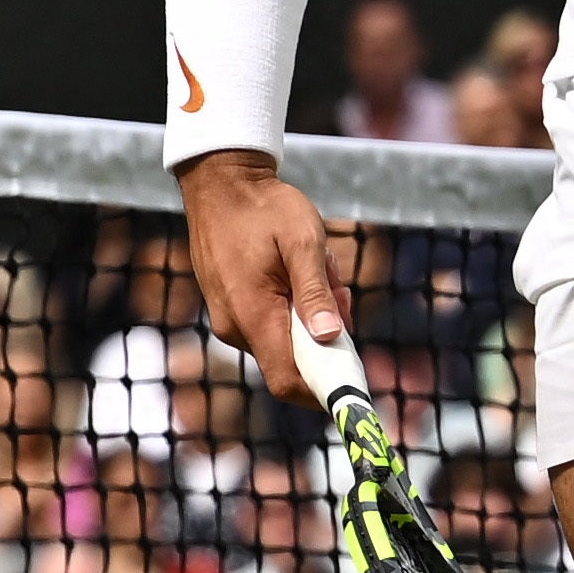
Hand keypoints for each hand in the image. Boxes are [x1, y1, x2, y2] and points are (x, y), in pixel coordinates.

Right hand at [179, 151, 359, 411]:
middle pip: (291, 361)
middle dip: (325, 337)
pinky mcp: (228, 307)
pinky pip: (268, 324)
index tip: (354, 380)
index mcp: (253, 313)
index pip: (287, 380)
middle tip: (338, 290)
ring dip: (310, 317)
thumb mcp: (303, 241)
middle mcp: (234, 325)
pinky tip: (294, 271)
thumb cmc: (265, 207)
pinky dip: (291, 308)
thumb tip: (331, 337)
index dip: (322, 390)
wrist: (219, 182)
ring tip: (315, 269)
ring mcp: (228, 318)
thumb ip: (316, 292)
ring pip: (283, 340)